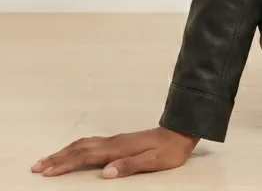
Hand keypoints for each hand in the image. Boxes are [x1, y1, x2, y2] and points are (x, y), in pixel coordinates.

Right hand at [30, 126, 200, 178]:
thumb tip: (106, 172)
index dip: (65, 164)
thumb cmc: (169, 150)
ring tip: (48, 160)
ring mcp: (116, 140)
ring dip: (64, 152)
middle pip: (80, 148)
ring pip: (84, 144)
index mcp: (118, 148)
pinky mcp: (120, 141)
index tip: (46, 172)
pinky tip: (74, 152)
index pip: (85, 156)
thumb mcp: (153, 161)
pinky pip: (92, 144)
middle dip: (57, 158)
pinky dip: (76, 148)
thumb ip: (130, 166)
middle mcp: (114, 142)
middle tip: (37, 167)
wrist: (181, 131)